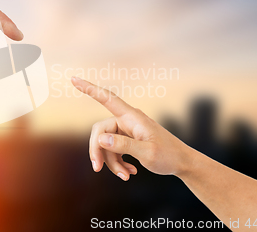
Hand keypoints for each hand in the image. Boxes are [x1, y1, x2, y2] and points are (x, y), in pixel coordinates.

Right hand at [71, 76, 194, 180]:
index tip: (73, 80)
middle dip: (98, 151)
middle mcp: (127, 121)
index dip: (89, 89)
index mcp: (132, 117)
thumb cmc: (169, 155)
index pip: (107, 98)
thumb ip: (124, 145)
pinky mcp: (128, 141)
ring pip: (106, 145)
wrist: (183, 163)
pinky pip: (113, 150)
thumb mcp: (147, 152)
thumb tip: (101, 139)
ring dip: (111, 162)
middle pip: (100, 131)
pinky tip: (130, 172)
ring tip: (126, 176)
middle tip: (97, 169)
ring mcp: (127, 131)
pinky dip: (118, 163)